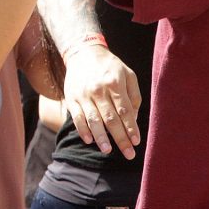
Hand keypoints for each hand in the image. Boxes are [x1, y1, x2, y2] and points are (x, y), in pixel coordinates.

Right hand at [62, 40, 141, 157]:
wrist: (83, 53)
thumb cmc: (111, 67)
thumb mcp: (128, 74)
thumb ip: (134, 96)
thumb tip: (133, 119)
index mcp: (115, 83)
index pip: (124, 110)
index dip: (131, 127)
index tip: (136, 142)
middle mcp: (98, 90)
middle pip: (110, 118)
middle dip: (120, 138)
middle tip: (128, 154)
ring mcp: (84, 95)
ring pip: (93, 120)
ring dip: (101, 137)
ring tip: (108, 151)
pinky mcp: (72, 99)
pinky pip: (77, 118)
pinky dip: (83, 130)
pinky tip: (90, 141)